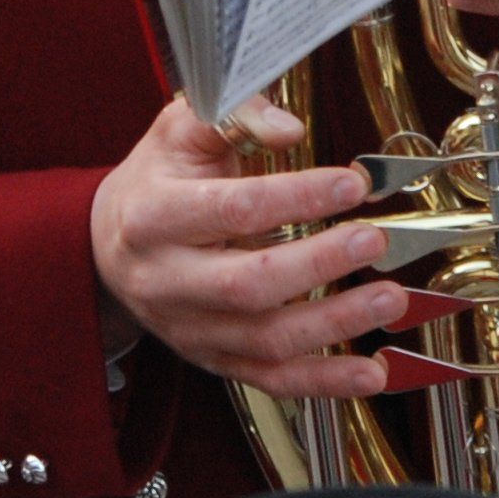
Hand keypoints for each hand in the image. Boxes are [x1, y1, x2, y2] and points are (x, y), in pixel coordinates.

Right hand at [91, 98, 411, 399]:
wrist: (108, 243)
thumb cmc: (157, 178)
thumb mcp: (179, 130)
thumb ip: (233, 116)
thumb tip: (289, 128)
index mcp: (152, 216)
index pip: (231, 208)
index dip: (296, 197)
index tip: (352, 183)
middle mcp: (165, 280)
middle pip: (247, 285)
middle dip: (319, 264)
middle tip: (374, 240)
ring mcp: (188, 328)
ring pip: (265, 340)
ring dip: (335, 323)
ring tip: (390, 298)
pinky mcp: (212, 359)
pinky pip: (271, 380)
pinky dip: (325, 381)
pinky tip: (371, 372)